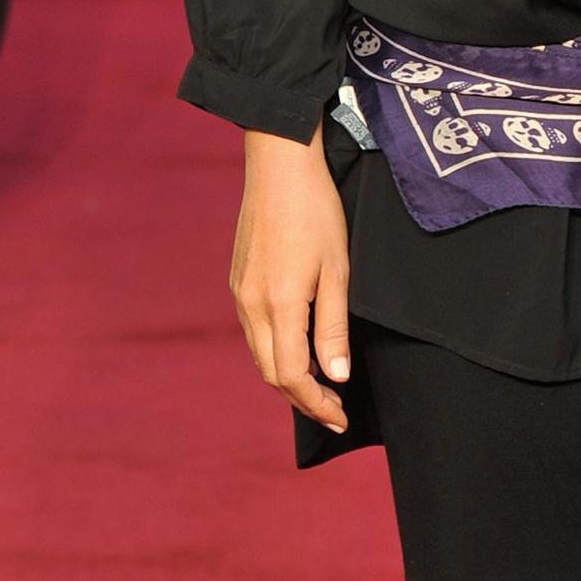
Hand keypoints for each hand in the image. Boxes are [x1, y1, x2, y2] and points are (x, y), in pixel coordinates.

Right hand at [230, 127, 352, 430]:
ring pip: (260, 352)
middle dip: (303, 398)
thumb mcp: (338, 270)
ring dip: (288, 376)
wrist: (279, 164)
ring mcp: (240, 292)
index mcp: (279, 304)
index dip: (317, 403)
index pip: (292, 375)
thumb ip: (333, 326)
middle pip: (271, 371)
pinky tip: (298, 347)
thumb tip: (335, 375)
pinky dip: (276, 350)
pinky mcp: (239, 279)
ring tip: (320, 386)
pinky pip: (254, 330)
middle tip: (334, 410)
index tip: (341, 416)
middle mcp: (251, 304)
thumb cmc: (317, 212)